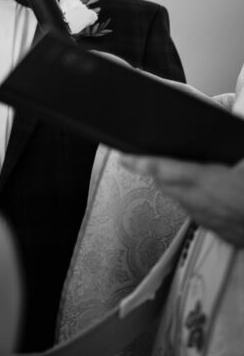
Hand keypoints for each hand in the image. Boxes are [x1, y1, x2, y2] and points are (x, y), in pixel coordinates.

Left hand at [121, 156, 243, 246]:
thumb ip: (237, 149)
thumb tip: (236, 121)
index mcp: (212, 183)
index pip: (167, 170)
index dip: (143, 163)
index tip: (123, 157)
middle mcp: (205, 204)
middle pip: (168, 186)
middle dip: (156, 172)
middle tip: (146, 158)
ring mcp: (213, 222)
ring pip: (182, 201)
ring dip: (174, 187)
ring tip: (172, 171)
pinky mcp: (224, 234)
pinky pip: (198, 213)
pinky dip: (193, 201)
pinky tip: (201, 193)